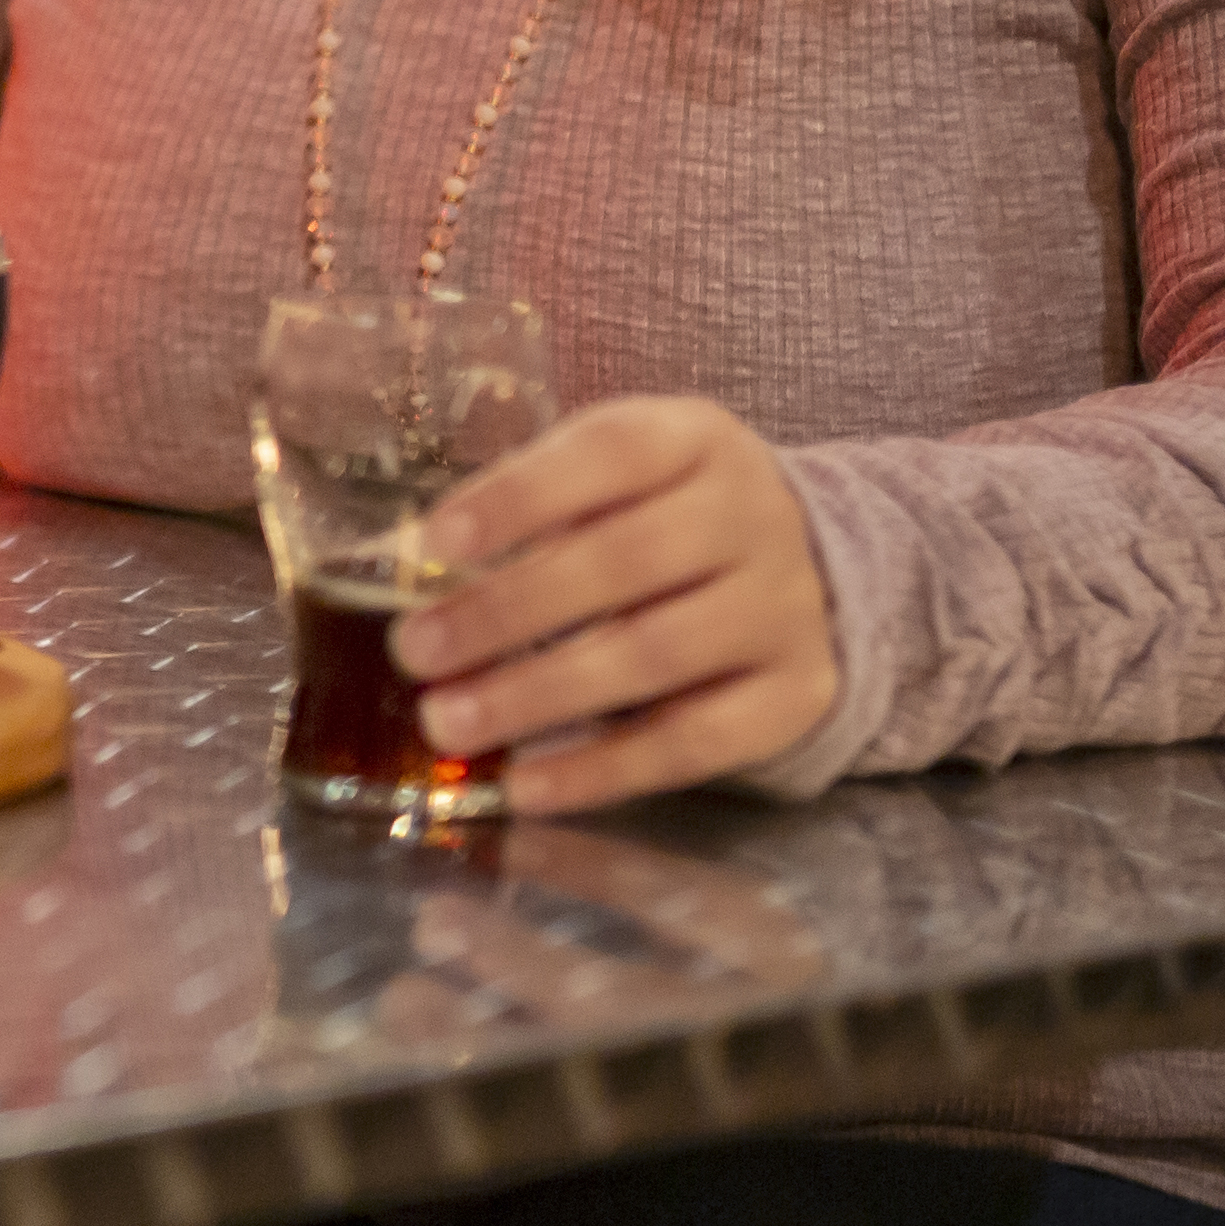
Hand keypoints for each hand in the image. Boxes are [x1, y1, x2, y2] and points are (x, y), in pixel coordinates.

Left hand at [396, 395, 837, 812]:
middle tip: (415, 650)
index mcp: (694, 440)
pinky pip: (696, 742)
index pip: (608, 454)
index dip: (519, 498)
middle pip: (624, 563)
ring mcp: (783, 609)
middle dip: (506, 611)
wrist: (818, 569)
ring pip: (654, 655)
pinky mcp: (796, 695)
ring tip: (448, 721)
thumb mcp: (615, 476)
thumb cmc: (664, 512)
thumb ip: (534, 506)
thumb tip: (407, 566)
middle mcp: (751, 517)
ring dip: (538, 694)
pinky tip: (527, 785)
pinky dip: (604, 768)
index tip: (433, 543)